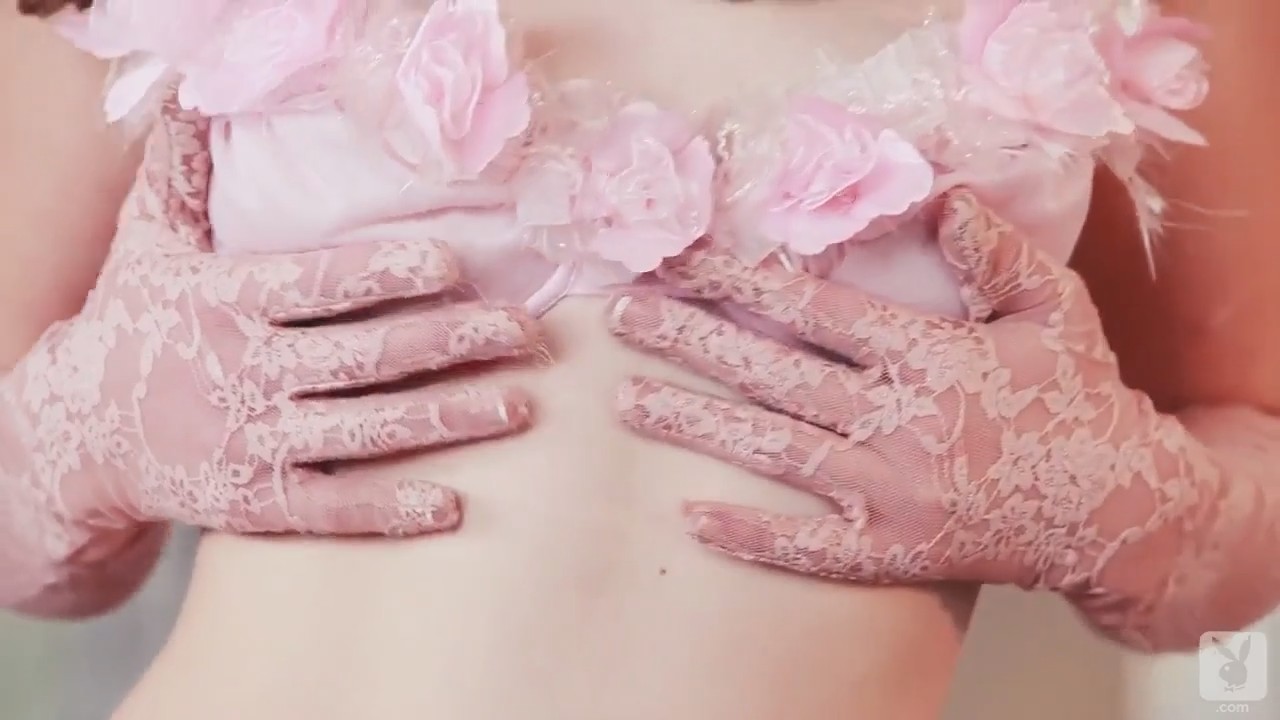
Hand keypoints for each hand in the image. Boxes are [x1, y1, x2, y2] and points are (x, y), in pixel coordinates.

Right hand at [0, 95, 539, 614]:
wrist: (76, 435)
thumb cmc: (136, 328)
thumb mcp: (150, 247)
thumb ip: (182, 179)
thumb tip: (192, 97)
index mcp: (227, 303)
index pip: (319, 285)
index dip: (386, 273)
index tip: (453, 261)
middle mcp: (246, 373)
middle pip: (365, 356)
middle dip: (451, 342)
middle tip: (525, 332)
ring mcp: (254, 442)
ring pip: (367, 430)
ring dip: (448, 420)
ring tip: (519, 406)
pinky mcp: (259, 501)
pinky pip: (335, 507)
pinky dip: (392, 510)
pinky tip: (452, 506)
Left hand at [608, 188, 1231, 647]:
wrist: (1118, 509)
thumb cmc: (1079, 402)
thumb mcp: (1054, 310)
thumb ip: (995, 253)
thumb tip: (941, 197)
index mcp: (928, 357)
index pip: (812, 311)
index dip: (739, 281)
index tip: (680, 261)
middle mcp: (897, 423)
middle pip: (772, 374)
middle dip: (691, 341)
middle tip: (622, 316)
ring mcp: (891, 493)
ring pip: (773, 451)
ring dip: (696, 423)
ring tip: (627, 399)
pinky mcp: (895, 551)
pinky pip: (810, 548)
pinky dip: (751, 535)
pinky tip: (690, 519)